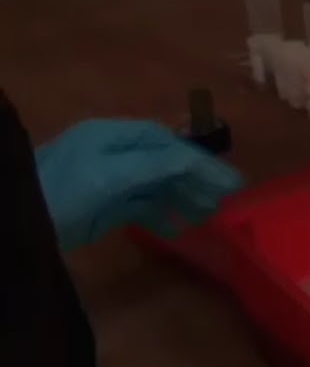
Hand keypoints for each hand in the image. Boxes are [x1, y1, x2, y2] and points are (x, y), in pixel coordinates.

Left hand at [34, 119, 244, 250]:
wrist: (17, 223)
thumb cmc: (60, 194)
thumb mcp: (108, 176)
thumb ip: (152, 165)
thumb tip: (193, 160)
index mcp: (112, 137)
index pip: (165, 141)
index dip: (199, 159)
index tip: (230, 181)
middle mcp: (113, 155)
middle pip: (164, 161)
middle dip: (196, 179)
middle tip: (228, 202)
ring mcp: (108, 181)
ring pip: (156, 185)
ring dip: (184, 198)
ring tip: (209, 216)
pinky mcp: (103, 206)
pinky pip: (140, 207)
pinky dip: (161, 216)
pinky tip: (178, 229)